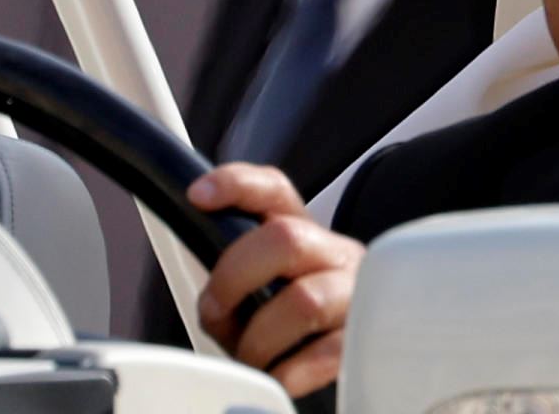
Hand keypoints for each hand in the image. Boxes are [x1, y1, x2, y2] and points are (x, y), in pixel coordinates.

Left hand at [189, 161, 360, 396]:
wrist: (337, 368)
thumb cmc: (287, 332)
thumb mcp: (257, 297)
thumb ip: (234, 284)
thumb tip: (213, 304)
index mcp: (303, 235)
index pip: (275, 191)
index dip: (237, 185)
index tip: (198, 195)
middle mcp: (334, 256)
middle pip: (287, 238)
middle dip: (234, 276)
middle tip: (216, 310)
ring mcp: (353, 296)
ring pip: (304, 300)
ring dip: (260, 338)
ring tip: (252, 357)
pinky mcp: (361, 342)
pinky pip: (322, 354)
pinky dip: (288, 371)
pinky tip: (278, 375)